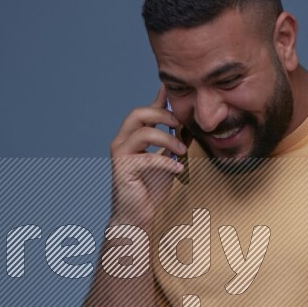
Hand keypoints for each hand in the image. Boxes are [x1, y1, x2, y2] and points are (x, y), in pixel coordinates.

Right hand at [109, 84, 187, 225]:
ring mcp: (120, 155)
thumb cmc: (150, 189)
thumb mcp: (166, 160)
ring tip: (183, 151)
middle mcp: (122, 141)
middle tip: (180, 125)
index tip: (174, 90)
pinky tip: (179, 170)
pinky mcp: (123, 170)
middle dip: (163, 115)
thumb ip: (172, 142)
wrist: (136, 216)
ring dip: (168, 140)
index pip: (145, 111)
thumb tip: (187, 126)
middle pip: (138, 113)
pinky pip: (148, 159)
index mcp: (132, 137)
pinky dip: (167, 163)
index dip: (159, 99)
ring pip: (143, 133)